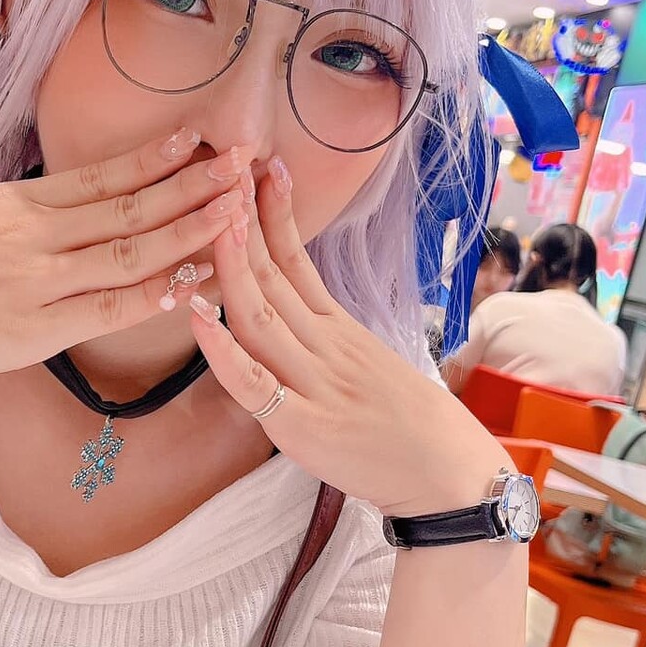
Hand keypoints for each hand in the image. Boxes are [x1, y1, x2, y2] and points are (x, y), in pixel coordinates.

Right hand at [0, 131, 250, 392]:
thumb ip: (12, 215)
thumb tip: (54, 204)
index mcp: (14, 204)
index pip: (99, 176)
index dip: (154, 158)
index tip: (197, 137)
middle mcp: (32, 234)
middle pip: (128, 205)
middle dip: (191, 182)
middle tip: (243, 161)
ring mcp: (36, 280)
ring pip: (129, 252)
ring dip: (188, 232)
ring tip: (236, 214)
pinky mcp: (34, 329)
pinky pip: (108, 309)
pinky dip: (153, 296)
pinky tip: (193, 284)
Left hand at [189, 162, 504, 517]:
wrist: (448, 476)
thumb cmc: (409, 427)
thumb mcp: (370, 365)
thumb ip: (329, 339)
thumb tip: (294, 313)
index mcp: (339, 330)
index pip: (298, 262)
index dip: (275, 216)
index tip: (263, 170)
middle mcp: (324, 347)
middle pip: (273, 277)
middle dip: (244, 222)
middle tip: (223, 170)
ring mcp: (313, 384)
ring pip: (260, 316)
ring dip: (231, 265)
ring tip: (209, 218)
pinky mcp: (302, 427)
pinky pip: (255, 383)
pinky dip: (222, 350)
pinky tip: (197, 317)